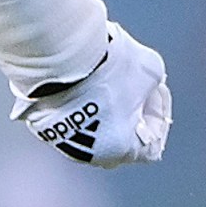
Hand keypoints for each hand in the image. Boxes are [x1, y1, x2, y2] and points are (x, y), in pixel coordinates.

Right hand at [0, 0, 170, 165]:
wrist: (56, 53)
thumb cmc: (107, 66)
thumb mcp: (150, 68)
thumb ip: (154, 83)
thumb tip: (147, 85)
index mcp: (119, 149)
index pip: (152, 144)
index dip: (160, 113)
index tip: (157, 90)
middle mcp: (91, 154)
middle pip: (122, 136)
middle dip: (132, 110)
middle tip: (135, 85)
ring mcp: (65, 140)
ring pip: (96, 126)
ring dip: (107, 106)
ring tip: (108, 77)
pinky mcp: (46, 125)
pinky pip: (72, 117)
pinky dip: (83, 102)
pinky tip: (86, 77)